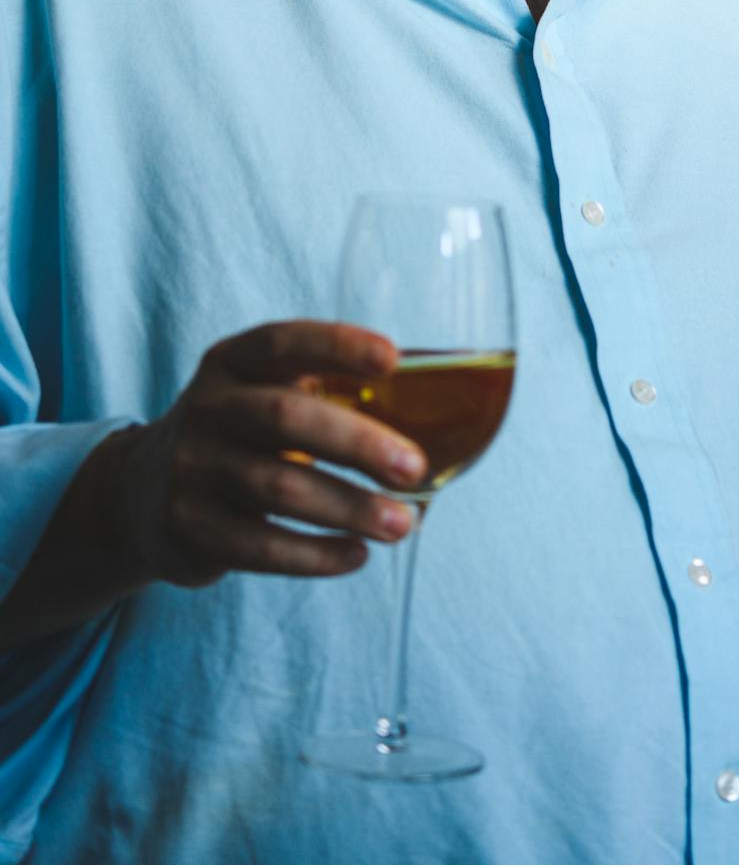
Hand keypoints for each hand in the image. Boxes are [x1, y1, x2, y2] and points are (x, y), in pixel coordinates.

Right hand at [118, 321, 425, 587]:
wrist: (140, 495)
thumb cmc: (240, 435)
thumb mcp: (263, 396)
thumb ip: (326, 396)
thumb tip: (440, 417)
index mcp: (233, 361)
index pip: (284, 341)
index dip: (339, 346)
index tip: (395, 360)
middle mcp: (208, 406)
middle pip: (286, 416)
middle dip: (359, 442)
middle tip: (415, 468)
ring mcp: (192, 467)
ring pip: (278, 486)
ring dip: (350, 508)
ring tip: (402, 524)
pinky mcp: (188, 527)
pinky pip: (259, 545)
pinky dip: (314, 555)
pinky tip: (356, 557)